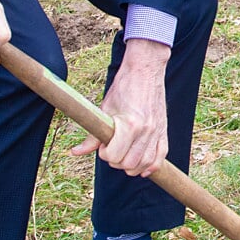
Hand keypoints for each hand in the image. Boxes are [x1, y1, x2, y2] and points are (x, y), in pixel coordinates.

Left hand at [72, 39, 170, 175]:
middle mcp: (146, 130)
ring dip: (132, 166)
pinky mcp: (163, 130)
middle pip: (130, 163)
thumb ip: (93, 135)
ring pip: (145, 163)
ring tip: (123, 157)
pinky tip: (143, 168)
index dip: (105, 154)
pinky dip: (152, 165)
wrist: (145, 71)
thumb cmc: (124, 87)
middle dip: (117, 161)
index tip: (103, 145)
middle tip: (112, 150)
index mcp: (130, 124)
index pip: (114, 155)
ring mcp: (157, 131)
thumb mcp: (104, 110)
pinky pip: (161, 155)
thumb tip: (75, 152)